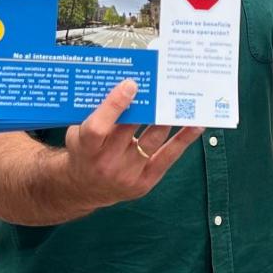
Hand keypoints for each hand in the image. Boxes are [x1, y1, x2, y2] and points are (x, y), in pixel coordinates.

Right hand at [63, 80, 203, 210]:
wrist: (85, 188)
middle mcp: (106, 163)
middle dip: (145, 107)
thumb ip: (96, 113)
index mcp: (85, 148)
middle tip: (161, 86)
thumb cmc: (83, 151)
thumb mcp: (78, 132)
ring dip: (166, 120)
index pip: (98, 127)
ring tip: (179, 101)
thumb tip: (123, 85)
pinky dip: (183, 140)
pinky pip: (167, 158)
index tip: (130, 85)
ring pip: (152, 142)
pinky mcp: (144, 182)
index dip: (114, 105)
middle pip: (129, 131)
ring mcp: (127, 174)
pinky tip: (195, 126)